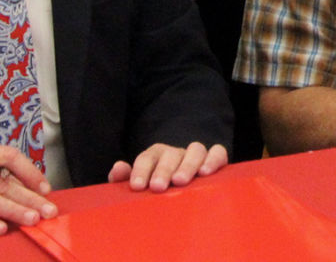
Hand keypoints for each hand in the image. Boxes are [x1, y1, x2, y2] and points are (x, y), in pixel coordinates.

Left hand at [107, 142, 227, 191]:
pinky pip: (218, 152)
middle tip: (157, 186)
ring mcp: (196, 155)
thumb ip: (125, 178)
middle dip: (163, 170)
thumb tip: (118, 169)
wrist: (183, 179)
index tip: (137, 186)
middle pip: (170, 154)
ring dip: (187, 164)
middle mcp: (176, 153)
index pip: (147, 158)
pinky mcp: (215, 159)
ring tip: (180, 181)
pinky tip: (206, 172)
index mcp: (155, 156)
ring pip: (195, 150)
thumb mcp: (140, 182)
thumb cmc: (158, 186)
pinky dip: (213, 159)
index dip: (141, 170)